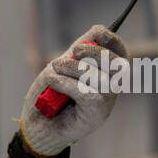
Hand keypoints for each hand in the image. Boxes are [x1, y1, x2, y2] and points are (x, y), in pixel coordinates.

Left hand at [18, 25, 128, 156]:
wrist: (36, 126)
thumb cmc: (50, 96)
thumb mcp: (64, 67)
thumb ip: (79, 52)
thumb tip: (96, 31)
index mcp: (107, 75)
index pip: (121, 53)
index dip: (112, 40)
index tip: (97, 32)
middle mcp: (112, 89)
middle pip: (116, 63)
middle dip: (93, 52)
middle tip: (72, 53)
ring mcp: (106, 103)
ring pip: (97, 76)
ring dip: (72, 68)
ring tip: (54, 69)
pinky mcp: (95, 114)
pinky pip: (84, 92)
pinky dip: (65, 82)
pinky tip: (52, 82)